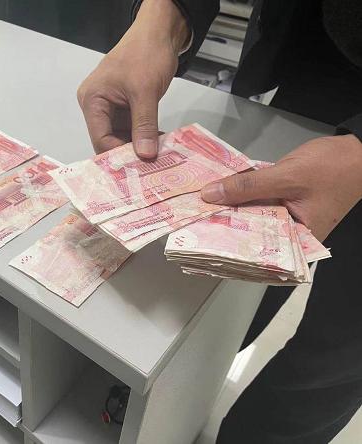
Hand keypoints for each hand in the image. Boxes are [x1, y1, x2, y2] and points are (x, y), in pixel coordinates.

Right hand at [77, 0, 189, 158]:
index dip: (117, 154)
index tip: (137, 168)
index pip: (100, 138)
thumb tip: (145, 155)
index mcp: (92, 100)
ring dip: (139, 147)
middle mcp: (98, 106)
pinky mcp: (126, 108)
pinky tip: (159, 146)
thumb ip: (144, 125)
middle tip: (148, 169)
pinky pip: (133, 129)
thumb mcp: (145, 91)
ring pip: (122, 137)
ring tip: (157, 160)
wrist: (160, 32)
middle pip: (109, 140)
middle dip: (129, 153)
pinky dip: (145, 137)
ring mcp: (112, 108)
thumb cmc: (145, 53)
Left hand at [201, 135, 361, 240]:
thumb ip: (248, 186)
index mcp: (298, 243)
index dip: (226, 244)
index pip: (255, 251)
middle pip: (250, 234)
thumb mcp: (287, 176)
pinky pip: (258, 205)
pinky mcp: (283, 206)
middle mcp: (291, 238)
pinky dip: (242, 199)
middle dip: (223, 226)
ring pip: (252, 218)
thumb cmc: (333, 168)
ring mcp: (287, 221)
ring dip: (230, 211)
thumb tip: (211, 195)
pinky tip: (220, 195)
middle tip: (192, 222)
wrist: (359, 150)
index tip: (199, 238)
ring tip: (198, 210)